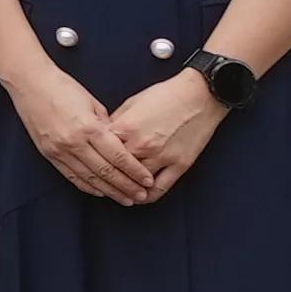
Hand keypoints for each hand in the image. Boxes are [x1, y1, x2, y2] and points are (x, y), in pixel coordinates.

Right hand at [10, 62, 158, 204]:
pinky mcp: (49, 154)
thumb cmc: (62, 87)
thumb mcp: (92, 103)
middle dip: (127, 186)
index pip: (118, 156)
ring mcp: (59, 150)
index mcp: (89, 127)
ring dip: (110, 191)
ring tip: (126, 199)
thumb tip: (119, 144)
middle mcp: (74, 142)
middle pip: (106, 171)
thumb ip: (107, 126)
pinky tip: (101, 192)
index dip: (135, 171)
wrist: (29, 83)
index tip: (147, 180)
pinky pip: (71, 176)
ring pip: (90, 178)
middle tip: (142, 195)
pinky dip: (88, 186)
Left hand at [97, 71, 226, 197]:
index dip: (95, 157)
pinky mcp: (179, 165)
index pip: (100, 151)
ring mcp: (161, 157)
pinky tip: (141, 197)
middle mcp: (141, 146)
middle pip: (116, 170)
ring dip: (126, 190)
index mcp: (125, 128)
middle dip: (107, 177)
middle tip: (102, 183)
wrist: (199, 95)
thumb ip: (116, 123)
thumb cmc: (164, 95)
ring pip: (136, 184)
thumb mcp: (131, 103)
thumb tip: (103, 138)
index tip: (91, 164)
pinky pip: (160, 188)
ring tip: (120, 194)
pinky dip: (148, 196)